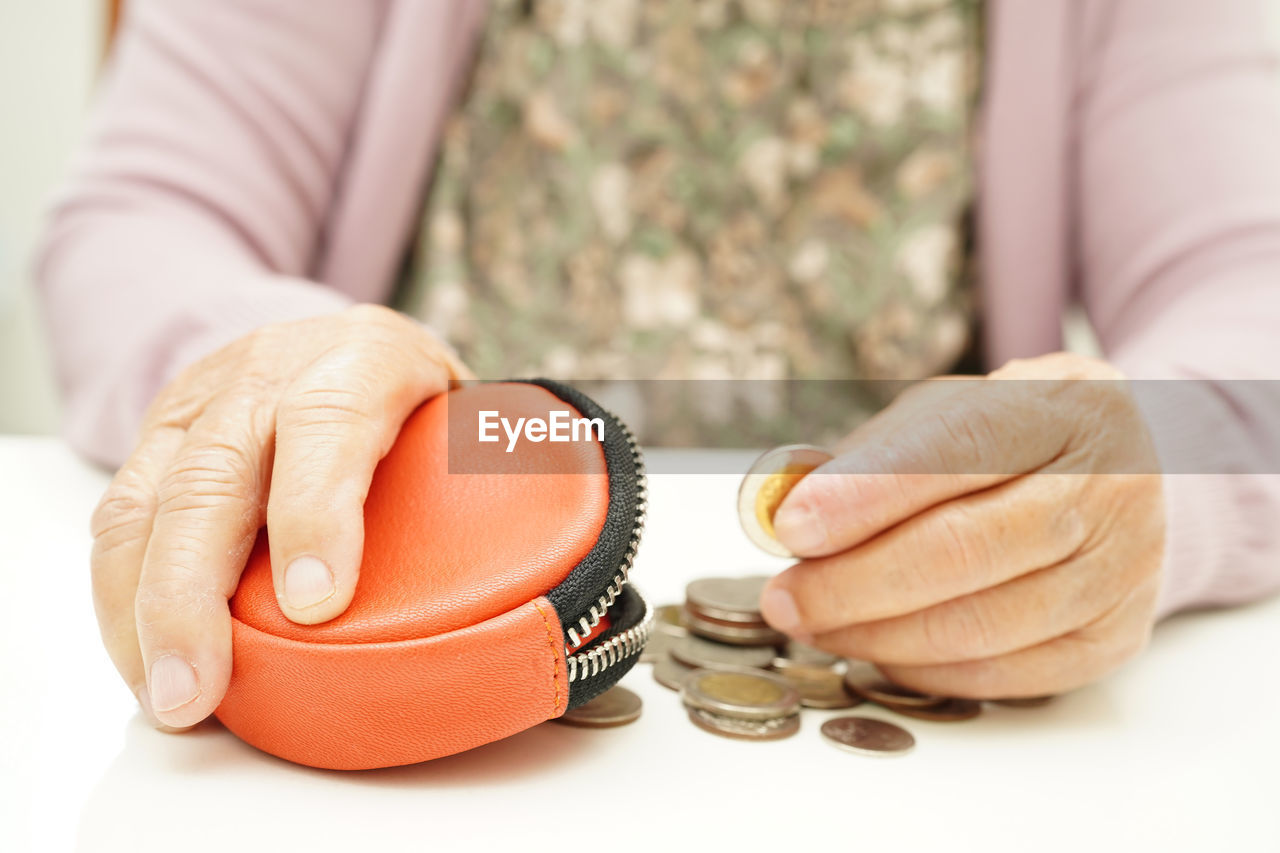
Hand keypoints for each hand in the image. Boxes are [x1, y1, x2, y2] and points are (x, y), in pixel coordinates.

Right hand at [90, 305, 469, 728]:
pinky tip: (140, 653)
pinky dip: (120, 595)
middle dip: (195, 592)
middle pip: (215, 477)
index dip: (317, 511)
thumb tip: (549, 588)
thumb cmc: (406, 393)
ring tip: (166, 693)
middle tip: (203, 686)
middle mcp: (268, 373)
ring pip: (146, 500)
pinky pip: (116, 515)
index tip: (316, 603)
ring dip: (142, 609)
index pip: (330, 423)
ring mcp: (201, 403)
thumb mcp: (458, 407)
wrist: (326, 330)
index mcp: (362, 357)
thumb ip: (487, 473)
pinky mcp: (155, 436)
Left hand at [759, 353, 1165, 698]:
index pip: (957, 449)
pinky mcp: (1111, 639)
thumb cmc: (1012, 440)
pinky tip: (874, 647)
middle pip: (963, 549)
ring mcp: (1121, 571)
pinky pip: (1000, 674)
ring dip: (875, 634)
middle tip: (784, 596)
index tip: (790, 526)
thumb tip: (788, 516)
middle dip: (853, 581)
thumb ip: (874, 456)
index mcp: (1064, 407)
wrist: (1131, 476)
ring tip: (813, 623)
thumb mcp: (950, 413)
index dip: (865, 493)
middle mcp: (1108, 488)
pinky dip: (921, 668)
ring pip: (978, 624)